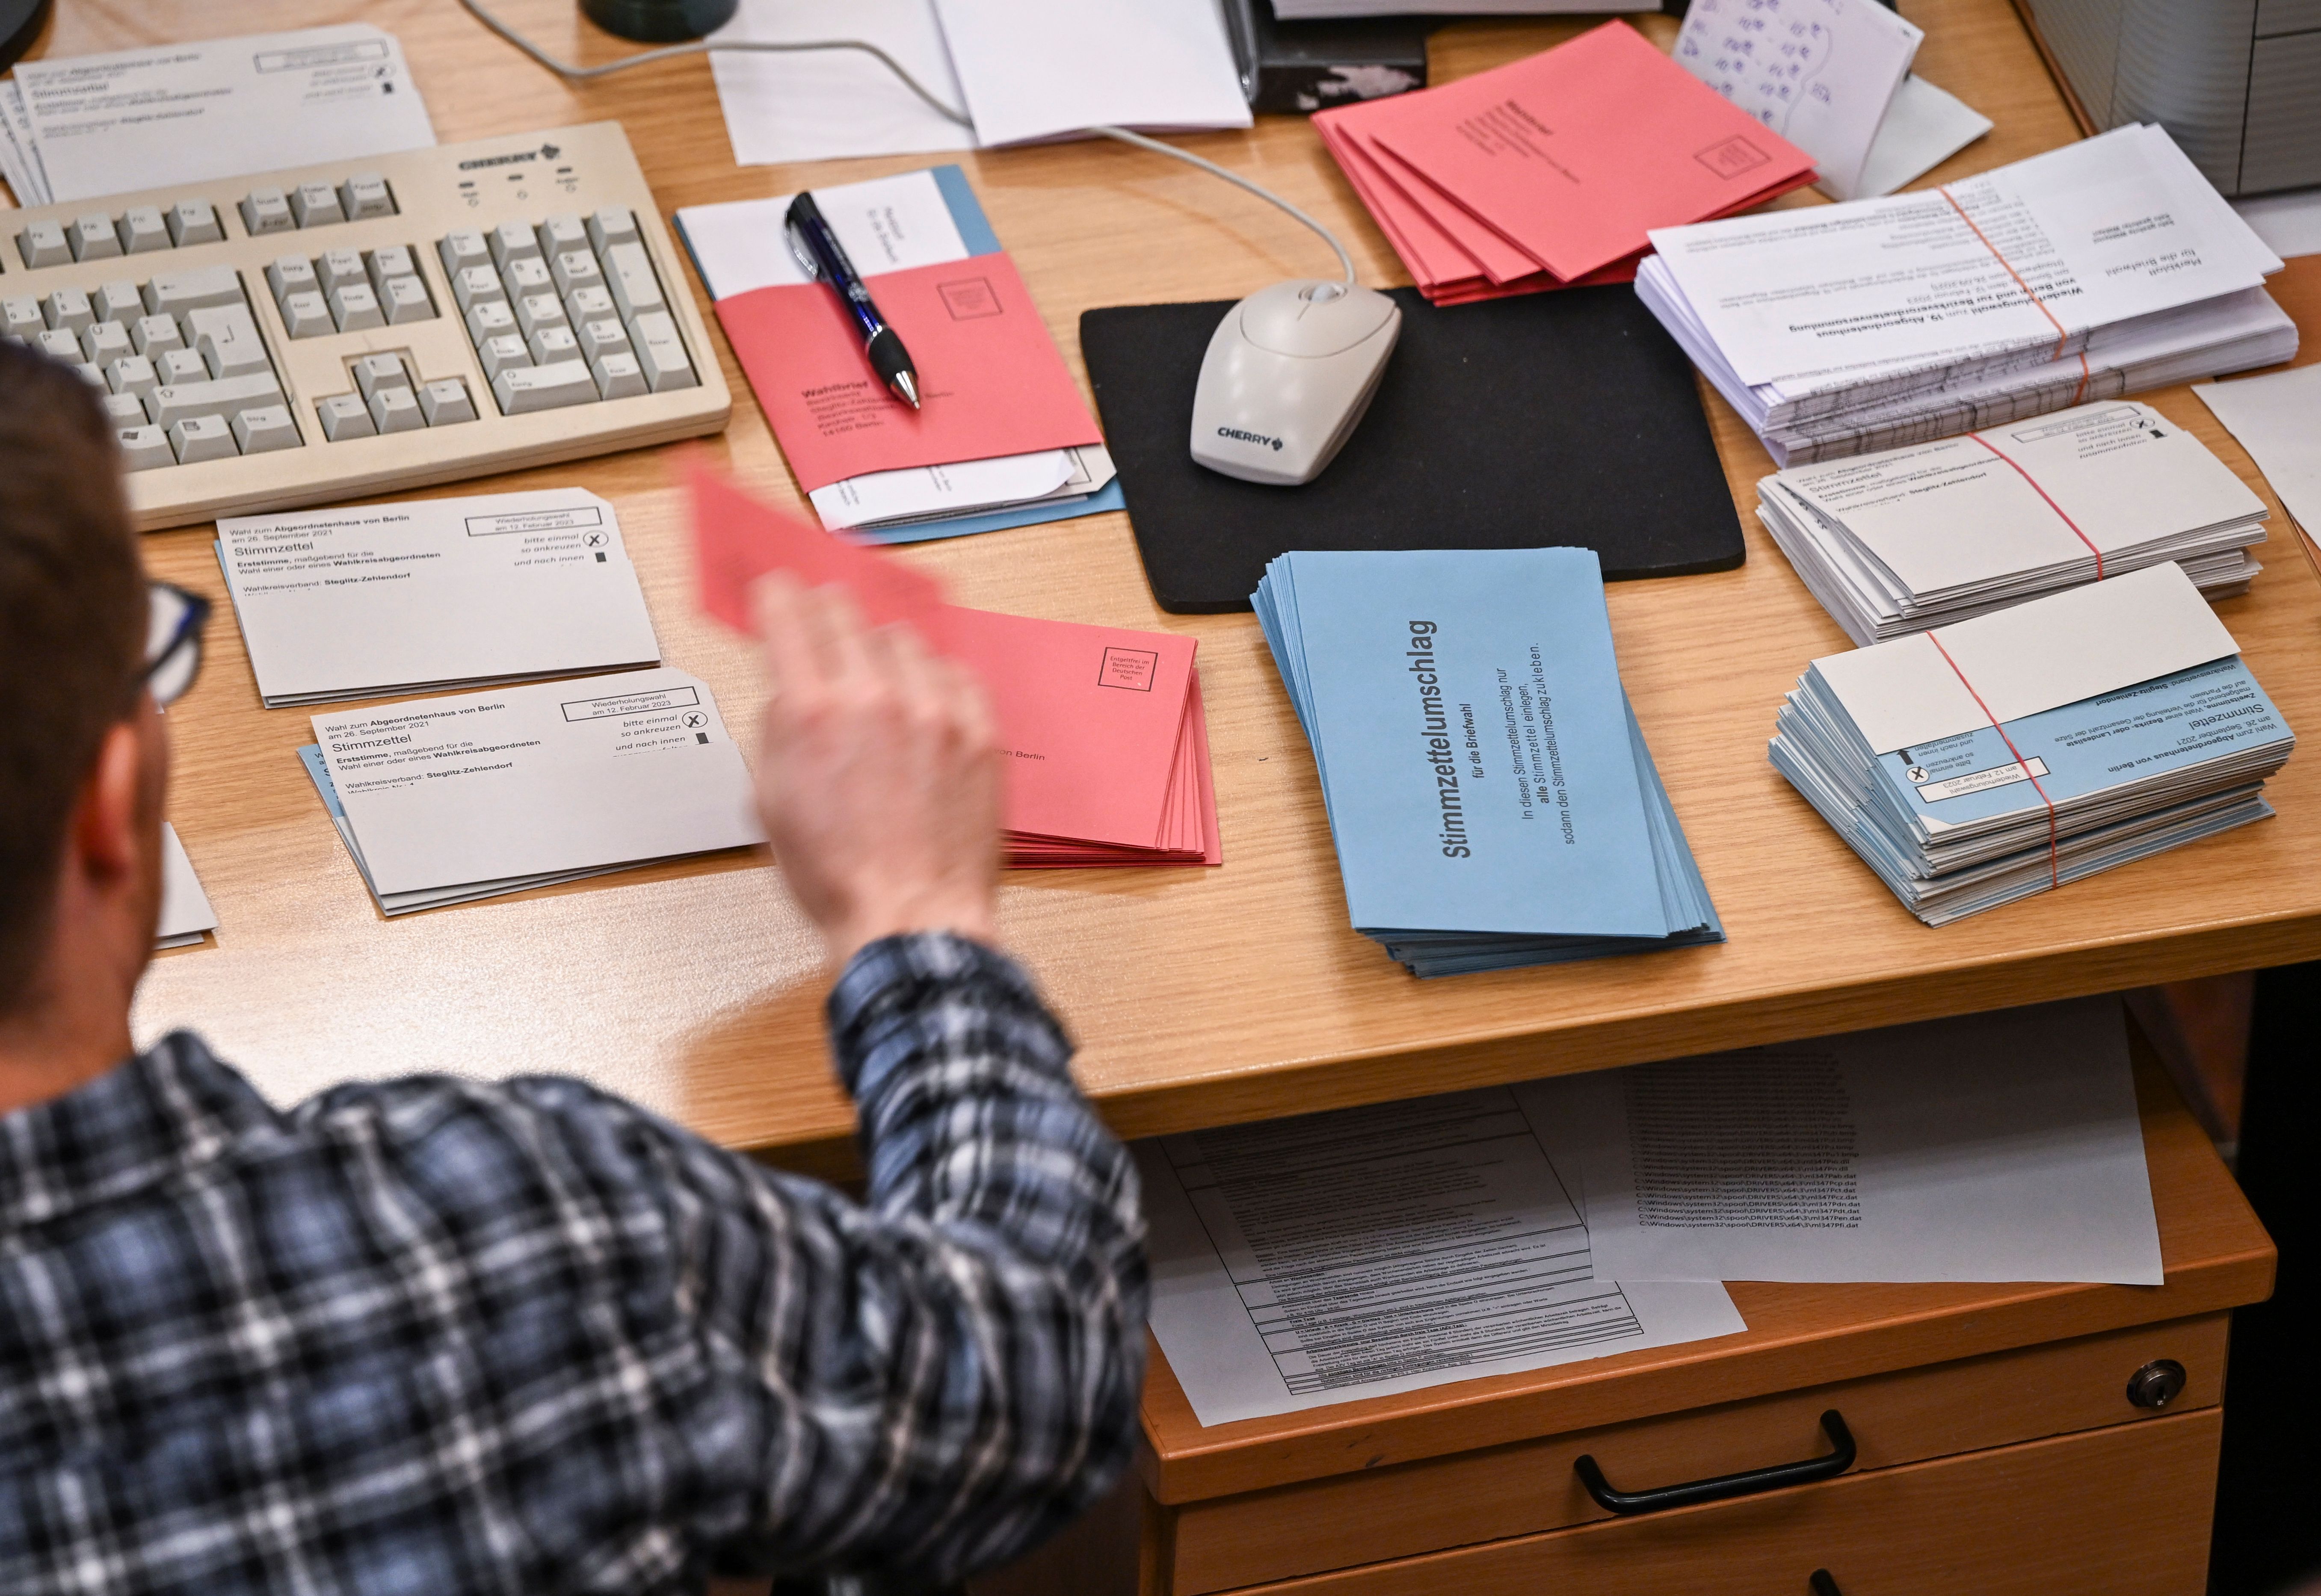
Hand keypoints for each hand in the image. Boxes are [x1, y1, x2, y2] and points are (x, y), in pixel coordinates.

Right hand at [751, 574, 1000, 964]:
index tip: (777, 591)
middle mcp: (876, 697)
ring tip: (877, 683)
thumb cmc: (838, 875)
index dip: (777, 595)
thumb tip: (784, 687)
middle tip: (822, 624)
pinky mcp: (979, 732)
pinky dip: (935, 679)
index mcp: (812, 711)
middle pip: (846, 612)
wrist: (910, 915)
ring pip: (904, 639)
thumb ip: (775, 730)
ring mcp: (935, 711)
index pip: (788, 614)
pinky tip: (924, 702)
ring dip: (884, 651)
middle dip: (826, 614)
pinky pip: (956, 673)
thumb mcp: (769, 802)